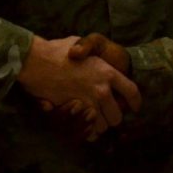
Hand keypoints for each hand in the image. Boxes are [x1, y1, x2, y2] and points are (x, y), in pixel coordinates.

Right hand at [17, 36, 141, 135]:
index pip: (132, 92)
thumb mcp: (79, 42)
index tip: (134, 107)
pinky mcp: (74, 113)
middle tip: (105, 113)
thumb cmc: (56, 50)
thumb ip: (88, 50)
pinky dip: (86, 131)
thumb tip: (87, 54)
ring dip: (98, 125)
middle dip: (112, 117)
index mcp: (107, 72)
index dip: (135, 102)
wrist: (36, 60)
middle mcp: (101, 89)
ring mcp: (88, 102)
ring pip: (103, 126)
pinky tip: (82, 124)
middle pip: (118, 116)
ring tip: (91, 117)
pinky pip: (87, 130)